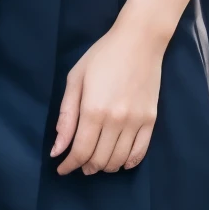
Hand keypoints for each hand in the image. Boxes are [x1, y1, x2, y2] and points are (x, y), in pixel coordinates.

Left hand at [51, 19, 164, 175]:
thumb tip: (57, 149)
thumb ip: (66, 116)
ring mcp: (136, 122)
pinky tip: (120, 161)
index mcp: (93, 110)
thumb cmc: (102, 56)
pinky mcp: (151, 120)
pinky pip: (140, 152)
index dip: (69, 165)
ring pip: (119, 160)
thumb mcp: (75, 80)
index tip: (62, 168)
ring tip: (96, 162)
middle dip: (85, 167)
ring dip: (104, 166)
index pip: (80, 151)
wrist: (139, 41)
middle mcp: (116, 121)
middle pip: (99, 159)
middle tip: (78, 163)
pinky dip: (128, 162)